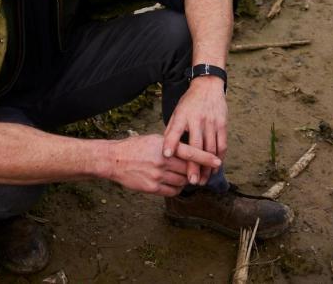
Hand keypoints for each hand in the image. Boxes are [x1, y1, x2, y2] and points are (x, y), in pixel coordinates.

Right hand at [104, 134, 219, 196]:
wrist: (115, 160)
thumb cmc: (136, 147)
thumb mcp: (155, 140)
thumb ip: (172, 146)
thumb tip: (189, 152)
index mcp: (165, 147)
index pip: (191, 152)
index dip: (206, 158)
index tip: (218, 162)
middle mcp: (163, 161)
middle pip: (188, 170)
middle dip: (194, 171)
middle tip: (198, 172)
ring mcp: (157, 176)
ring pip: (182, 182)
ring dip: (185, 180)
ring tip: (182, 176)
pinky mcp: (152, 188)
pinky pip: (172, 191)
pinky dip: (176, 188)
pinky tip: (173, 183)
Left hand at [161, 75, 227, 184]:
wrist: (208, 86)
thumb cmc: (189, 102)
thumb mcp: (177, 112)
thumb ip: (171, 130)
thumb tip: (166, 151)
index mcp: (182, 116)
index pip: (175, 130)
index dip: (170, 143)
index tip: (166, 156)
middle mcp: (197, 119)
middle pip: (196, 146)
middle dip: (194, 165)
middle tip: (192, 181)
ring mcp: (211, 122)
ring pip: (211, 149)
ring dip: (208, 167)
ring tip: (203, 180)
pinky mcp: (222, 124)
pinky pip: (222, 145)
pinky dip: (219, 158)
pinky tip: (215, 168)